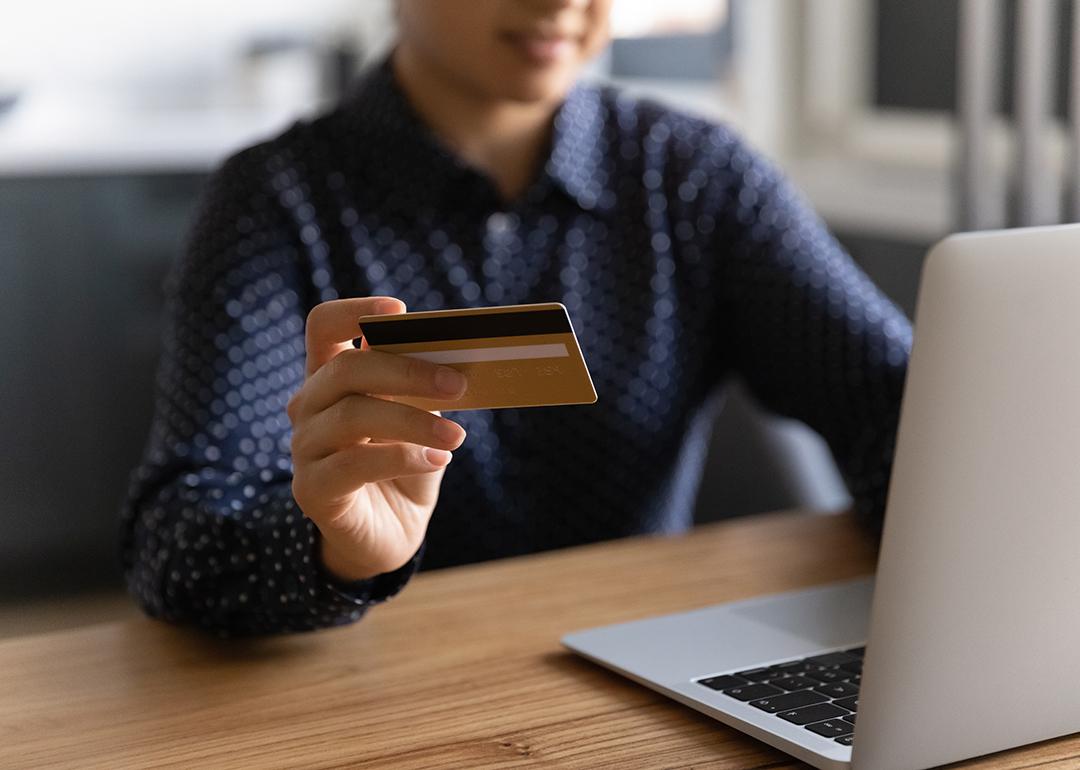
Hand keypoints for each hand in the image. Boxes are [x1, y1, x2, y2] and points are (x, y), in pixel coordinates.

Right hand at [287, 297, 466, 580]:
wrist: (392, 533)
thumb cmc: (407, 465)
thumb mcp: (419, 418)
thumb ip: (421, 388)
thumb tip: (449, 355)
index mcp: (330, 377)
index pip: (323, 326)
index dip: (355, 310)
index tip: (400, 311)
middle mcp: (308, 406)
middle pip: (346, 368)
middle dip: (407, 371)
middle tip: (458, 383)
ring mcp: (304, 448)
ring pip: (354, 415)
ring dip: (414, 421)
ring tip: (456, 435)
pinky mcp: (311, 490)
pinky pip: (354, 463)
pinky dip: (403, 457)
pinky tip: (436, 460)